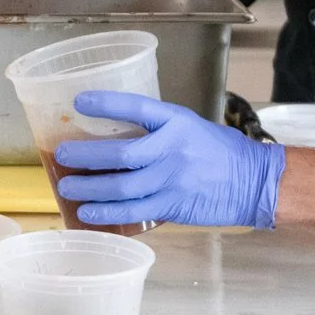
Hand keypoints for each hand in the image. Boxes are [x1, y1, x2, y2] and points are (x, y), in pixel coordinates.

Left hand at [52, 91, 285, 227]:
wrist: (254, 182)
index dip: (107, 104)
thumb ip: (157, 129)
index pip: (138, 108)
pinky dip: (107, 213)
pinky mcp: (173, 205)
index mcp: (178, 122)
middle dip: (86, 155)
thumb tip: (113, 132)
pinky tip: (87, 212)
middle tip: (61, 154)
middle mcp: (174, 149)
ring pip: (122, 186)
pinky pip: (134, 211)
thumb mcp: (190, 126)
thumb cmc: (220, 151)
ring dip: (89, 187)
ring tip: (65, 186)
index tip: (79, 101)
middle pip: (122, 153)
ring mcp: (173, 180)